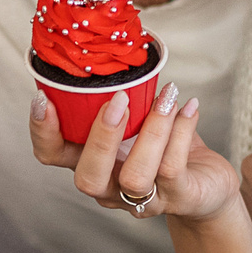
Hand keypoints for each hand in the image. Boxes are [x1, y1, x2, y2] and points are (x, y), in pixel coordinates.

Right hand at [30, 82, 240, 222]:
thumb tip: (112, 53)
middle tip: (119, 99)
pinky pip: (172, 168)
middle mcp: (111, 187)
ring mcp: (144, 199)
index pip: (52, 156)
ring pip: (135, 176)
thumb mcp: (138, 122)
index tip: (43, 98)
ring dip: (151, 131)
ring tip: (167, 97)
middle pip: (88, 178)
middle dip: (100, 137)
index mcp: (92, 163)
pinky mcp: (179, 198)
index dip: (42, 132)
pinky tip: (188, 106)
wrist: (209, 184)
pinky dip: (182, 131)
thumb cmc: (168, 149)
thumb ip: (121, 101)